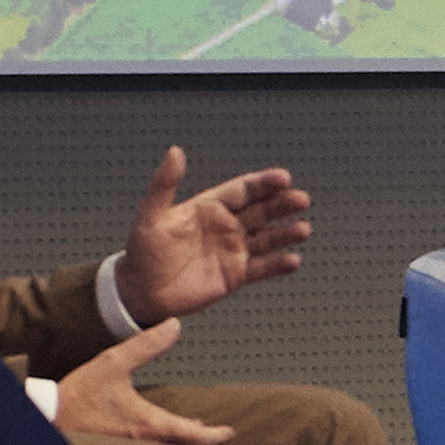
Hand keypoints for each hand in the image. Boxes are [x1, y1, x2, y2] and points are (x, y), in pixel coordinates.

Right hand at [53, 324, 236, 444]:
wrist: (45, 424)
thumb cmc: (76, 399)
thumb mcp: (112, 364)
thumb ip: (144, 345)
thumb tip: (173, 326)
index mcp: (150, 425)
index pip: (195, 436)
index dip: (216, 435)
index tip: (229, 432)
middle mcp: (145, 443)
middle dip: (200, 439)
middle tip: (213, 432)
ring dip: (179, 440)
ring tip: (188, 428)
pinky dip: (159, 442)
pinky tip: (151, 430)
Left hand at [120, 145, 311, 322]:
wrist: (142, 293)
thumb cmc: (143, 252)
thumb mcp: (151, 215)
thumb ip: (165, 184)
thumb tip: (175, 151)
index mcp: (209, 207)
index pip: (242, 190)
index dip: (263, 183)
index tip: (283, 178)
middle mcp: (226, 226)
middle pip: (261, 211)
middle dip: (282, 205)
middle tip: (301, 199)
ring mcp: (233, 251)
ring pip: (267, 238)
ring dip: (286, 233)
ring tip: (302, 230)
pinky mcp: (236, 276)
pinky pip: (262, 268)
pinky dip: (278, 265)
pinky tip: (292, 260)